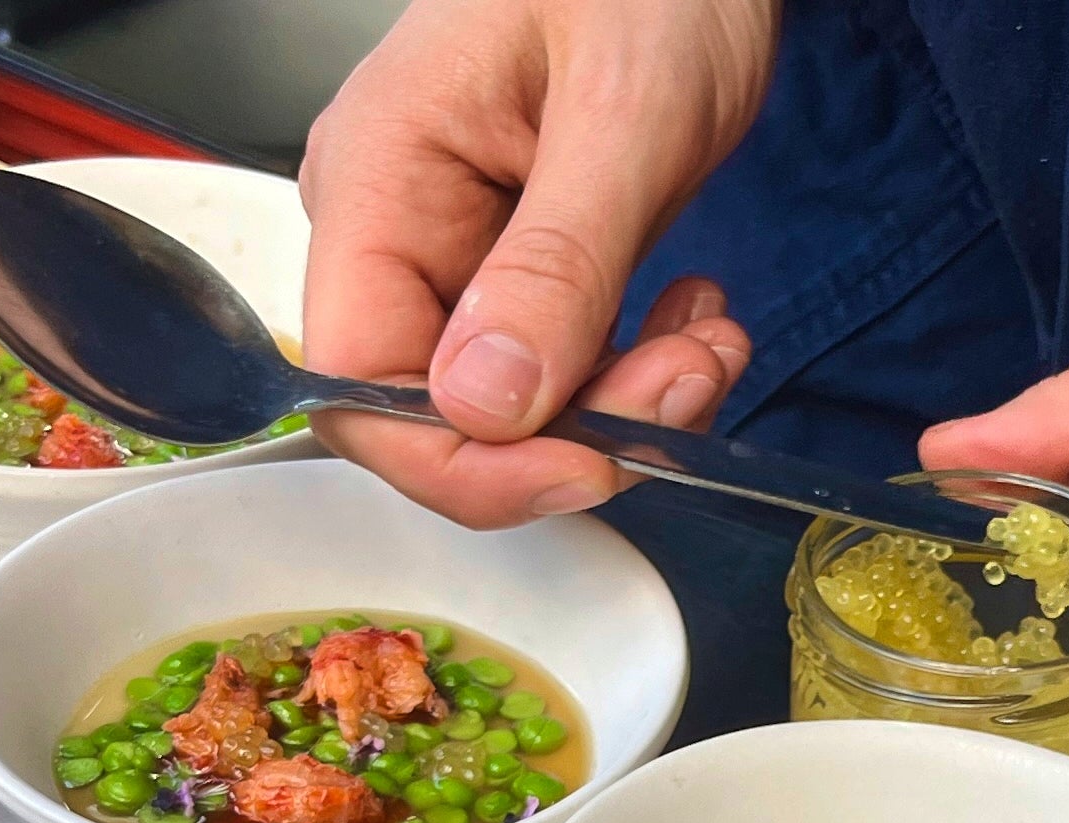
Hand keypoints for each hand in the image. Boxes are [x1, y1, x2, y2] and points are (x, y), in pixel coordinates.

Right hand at [298, 0, 776, 525]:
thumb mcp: (623, 110)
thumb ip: (555, 262)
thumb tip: (486, 400)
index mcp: (377, 180)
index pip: (359, 388)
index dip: (464, 461)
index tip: (586, 464)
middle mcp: (396, 226)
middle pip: (441, 413)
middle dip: (574, 432)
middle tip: (687, 379)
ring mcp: (456, 248)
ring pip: (513, 405)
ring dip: (623, 405)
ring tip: (708, 339)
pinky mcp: (521, 261)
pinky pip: (557, 365)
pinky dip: (635, 371)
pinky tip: (693, 320)